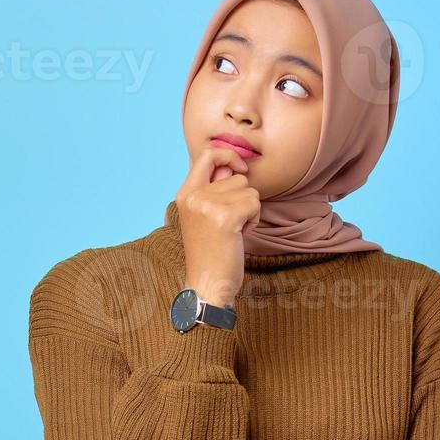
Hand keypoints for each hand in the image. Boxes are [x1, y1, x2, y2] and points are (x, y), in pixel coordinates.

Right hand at [173, 146, 261, 308]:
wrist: (207, 284)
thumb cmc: (210, 252)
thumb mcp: (203, 215)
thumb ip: (213, 190)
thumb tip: (235, 167)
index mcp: (185, 194)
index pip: (207, 155)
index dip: (228, 155)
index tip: (240, 168)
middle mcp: (193, 196)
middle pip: (236, 177)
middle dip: (243, 197)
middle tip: (230, 221)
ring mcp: (208, 206)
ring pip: (249, 190)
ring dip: (249, 210)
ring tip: (233, 230)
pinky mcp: (225, 217)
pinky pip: (254, 203)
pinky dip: (254, 219)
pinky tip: (240, 234)